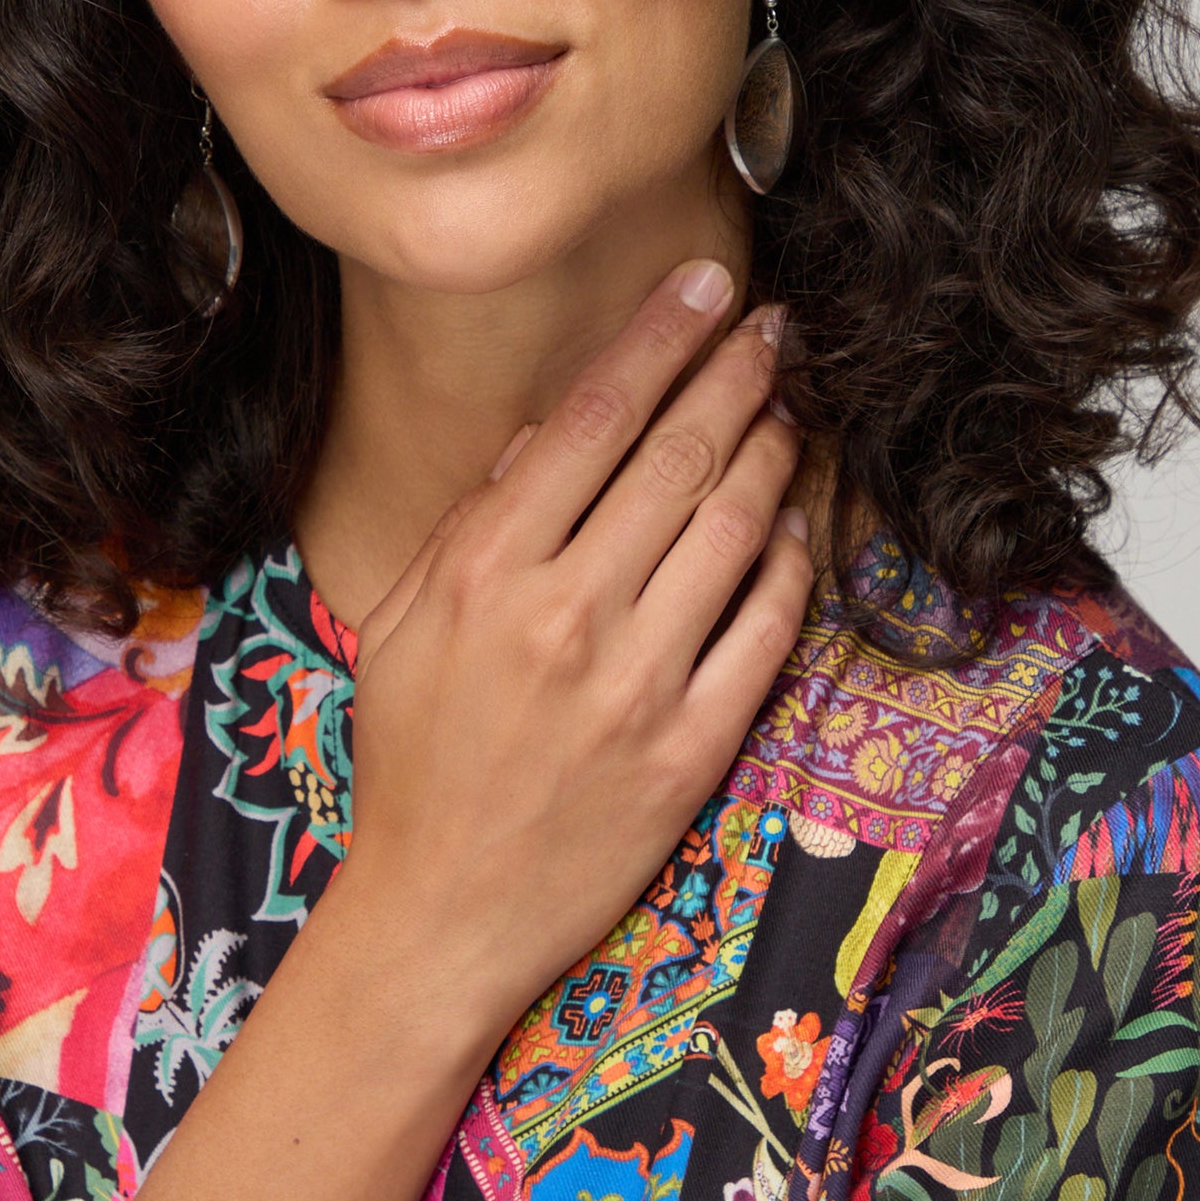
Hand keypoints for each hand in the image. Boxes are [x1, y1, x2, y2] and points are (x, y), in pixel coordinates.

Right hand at [344, 259, 810, 1035]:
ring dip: (775, 450)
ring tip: (789, 407)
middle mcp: (565, 613)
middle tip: (773, 327)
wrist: (440, 914)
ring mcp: (637, 682)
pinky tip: (796, 523)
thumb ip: (474, 520)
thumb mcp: (403, 623)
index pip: (592, 417)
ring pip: (736, 527)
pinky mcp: (692, 747)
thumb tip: (547, 434)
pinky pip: (767, 628)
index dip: (660, 338)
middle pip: (678, 455)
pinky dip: (790, 561)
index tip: (706, 286)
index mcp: (484, 569)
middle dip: (736, 372)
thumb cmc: (414, 760)